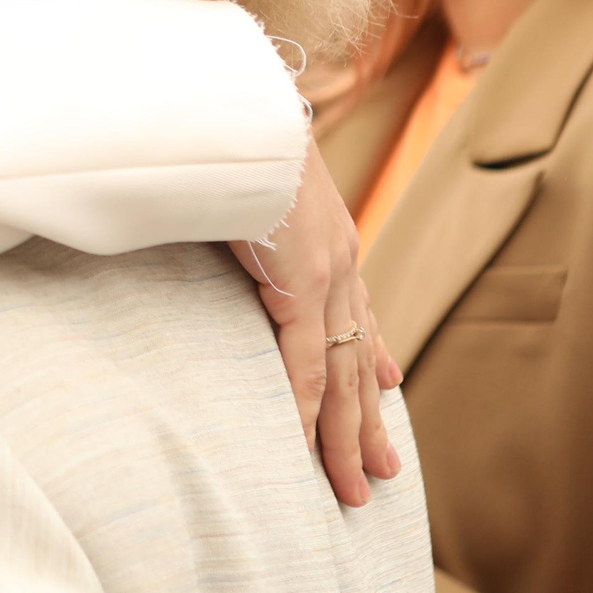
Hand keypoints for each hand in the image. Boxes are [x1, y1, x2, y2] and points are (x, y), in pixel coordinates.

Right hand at [232, 138, 403, 507]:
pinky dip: (309, 411)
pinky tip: (312, 449)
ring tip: (358, 486)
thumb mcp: (239, 189)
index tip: (385, 387)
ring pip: (342, 377)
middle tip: (382, 473)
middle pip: (357, 360)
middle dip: (368, 422)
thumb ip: (239, 219)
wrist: (235, 105)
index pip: (352, 313)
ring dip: (348, 437)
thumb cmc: (223, 138)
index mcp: (325, 239)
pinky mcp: (303, 282)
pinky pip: (308, 363)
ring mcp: (326, 273)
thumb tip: (207, 222)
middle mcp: (338, 261)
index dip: (369, 356)